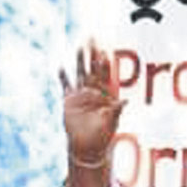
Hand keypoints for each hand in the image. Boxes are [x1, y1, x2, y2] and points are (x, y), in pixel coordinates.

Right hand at [59, 45, 125, 163]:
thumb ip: (116, 111)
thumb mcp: (111, 123)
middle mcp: (93, 92)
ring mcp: (81, 96)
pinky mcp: (69, 102)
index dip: (105, 65)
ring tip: (80, 47)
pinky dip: (63, 78)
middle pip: (92, 69)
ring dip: (80, 61)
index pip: (105, 76)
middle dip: (92, 55)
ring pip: (80, 74)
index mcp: (105, 96)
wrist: (88, 148)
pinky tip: (61, 67)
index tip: (105, 52)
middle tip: (91, 39)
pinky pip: (66, 87)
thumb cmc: (102, 137)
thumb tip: (126, 102)